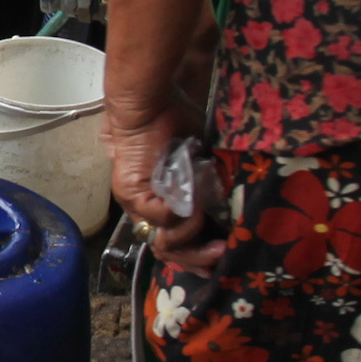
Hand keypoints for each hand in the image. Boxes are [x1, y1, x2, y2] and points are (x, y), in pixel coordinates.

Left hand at [105, 104, 224, 270]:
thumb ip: (209, 184)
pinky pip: (162, 219)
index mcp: (159, 203)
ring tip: (208, 220)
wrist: (149, 103)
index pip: (173, 244)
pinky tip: (195, 204)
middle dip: (198, 258)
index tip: (222, 258)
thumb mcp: (200, 160)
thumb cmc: (174, 124)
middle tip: (221, 253)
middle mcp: (144, 209)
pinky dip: (182, 216)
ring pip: (164, 241)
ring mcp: (135, 204)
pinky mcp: (132, 194)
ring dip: (192, 236)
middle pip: (167, 251)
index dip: (197, 257)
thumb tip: (229, 204)